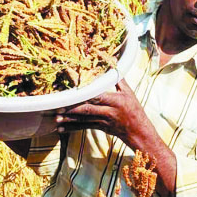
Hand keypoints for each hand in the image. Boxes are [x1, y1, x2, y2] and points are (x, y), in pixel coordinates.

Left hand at [55, 80, 177, 196]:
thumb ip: (119, 80)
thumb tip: (112, 64)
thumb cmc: (135, 110)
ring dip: (69, 120)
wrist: (139, 132)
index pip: (99, 97)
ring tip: (57, 119)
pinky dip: (72, 128)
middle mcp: (109, 112)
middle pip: (88, 110)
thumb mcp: (129, 93)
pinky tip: (61, 129)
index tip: (75, 93)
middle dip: (73, 109)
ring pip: (84, 120)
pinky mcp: (100, 128)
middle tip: (59, 108)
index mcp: (116, 101)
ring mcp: (103, 121)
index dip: (87, 95)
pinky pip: (84, 127)